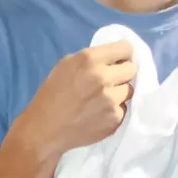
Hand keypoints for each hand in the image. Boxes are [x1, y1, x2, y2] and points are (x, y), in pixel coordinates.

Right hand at [25, 41, 136, 156]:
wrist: (46, 129)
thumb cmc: (52, 94)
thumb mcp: (65, 65)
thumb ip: (91, 59)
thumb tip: (112, 58)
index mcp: (90, 60)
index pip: (125, 48)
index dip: (123, 54)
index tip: (119, 60)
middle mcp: (103, 77)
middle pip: (131, 69)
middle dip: (122, 73)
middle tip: (110, 80)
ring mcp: (111, 100)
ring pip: (129, 90)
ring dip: (119, 93)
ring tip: (102, 99)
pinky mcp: (115, 119)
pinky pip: (123, 109)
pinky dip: (114, 110)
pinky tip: (99, 113)